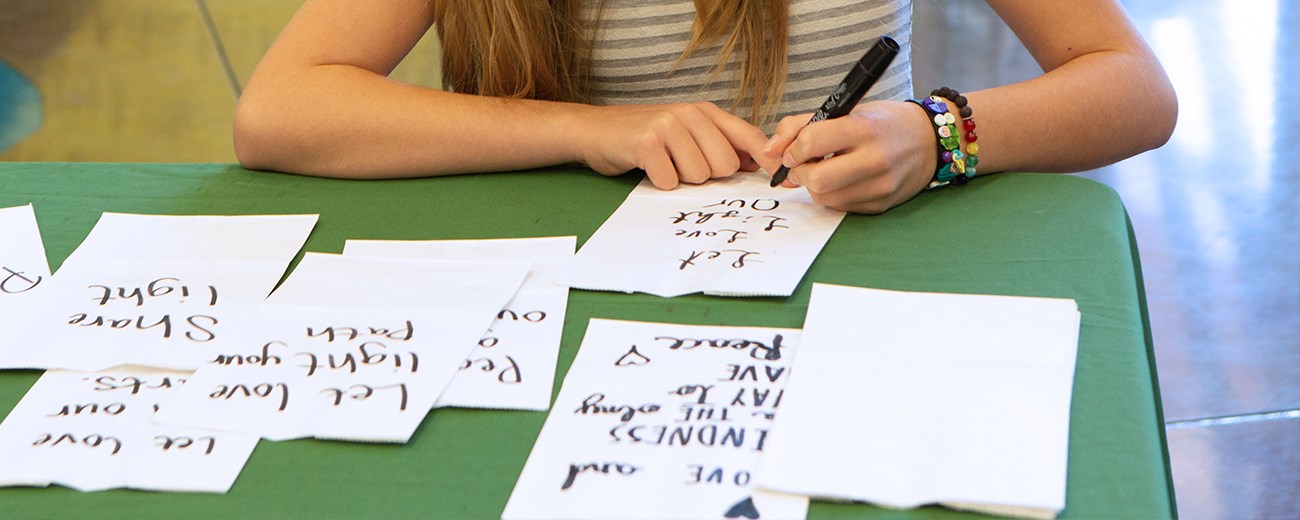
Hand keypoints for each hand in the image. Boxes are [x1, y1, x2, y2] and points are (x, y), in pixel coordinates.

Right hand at [575, 102, 766, 189]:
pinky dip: (658, 183)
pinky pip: (670, 181)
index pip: (749, 137)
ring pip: (699, 176)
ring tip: (663, 164)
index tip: (780, 181)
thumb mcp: (685, 133)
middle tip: (681, 166)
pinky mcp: (647, 143)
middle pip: (725, 165)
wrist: (594, 130)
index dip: (767, 161)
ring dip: (680, 180)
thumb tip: (758, 163)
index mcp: (705, 112)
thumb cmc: (643, 138)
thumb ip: (720, 145)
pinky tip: (647, 169)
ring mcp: (668, 126)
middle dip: (706, 176)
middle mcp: (690, 114)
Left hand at [761, 100, 937, 213]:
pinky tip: (843, 180)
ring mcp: (880, 185)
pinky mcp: (881, 205)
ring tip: (825, 170)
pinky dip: (833, 195)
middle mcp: (875, 158)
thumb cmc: (882, 123)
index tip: (793, 150)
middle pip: (817, 179)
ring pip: (825, 198)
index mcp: (864, 128)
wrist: (929, 140)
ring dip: (815, 186)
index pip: (812, 141)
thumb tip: (769, 151)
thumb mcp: (846, 110)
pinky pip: (840, 207)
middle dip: (801, 173)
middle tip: (804, 165)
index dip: (793, 149)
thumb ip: (800, 125)